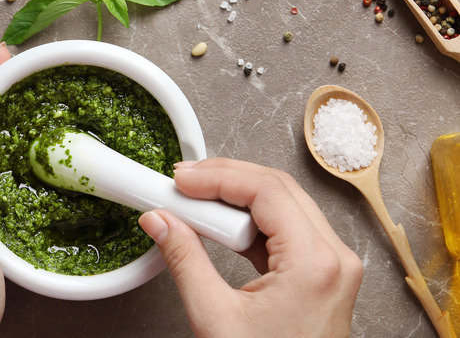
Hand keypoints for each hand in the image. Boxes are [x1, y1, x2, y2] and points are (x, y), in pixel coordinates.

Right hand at [139, 158, 362, 336]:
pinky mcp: (322, 274)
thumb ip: (184, 259)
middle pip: (278, 189)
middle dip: (226, 179)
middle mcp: (333, 258)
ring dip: (237, 198)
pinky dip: (250, 222)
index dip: (218, 177)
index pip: (266, 191)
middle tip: (183, 182)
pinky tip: (218, 225)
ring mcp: (332, 265)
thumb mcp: (214, 317)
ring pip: (284, 204)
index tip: (181, 180)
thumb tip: (159, 221)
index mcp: (314, 264)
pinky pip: (286, 229)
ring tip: (195, 201)